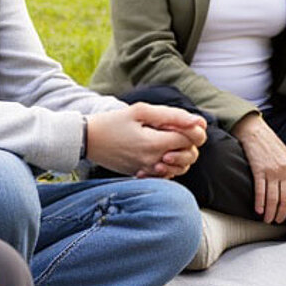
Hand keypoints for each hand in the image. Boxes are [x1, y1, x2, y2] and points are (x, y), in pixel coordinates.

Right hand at [87, 104, 204, 177]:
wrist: (87, 140)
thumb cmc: (112, 122)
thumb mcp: (141, 111)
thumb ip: (172, 116)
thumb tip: (198, 121)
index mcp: (154, 144)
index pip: (191, 140)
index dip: (193, 129)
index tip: (183, 121)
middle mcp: (153, 162)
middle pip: (190, 156)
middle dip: (189, 142)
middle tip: (173, 129)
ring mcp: (147, 171)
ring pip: (181, 168)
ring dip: (181, 153)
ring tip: (165, 140)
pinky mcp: (142, 175)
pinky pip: (166, 174)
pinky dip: (169, 164)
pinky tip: (158, 152)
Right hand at [231, 113, 285, 223]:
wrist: (255, 131)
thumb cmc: (270, 144)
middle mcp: (285, 169)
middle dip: (283, 213)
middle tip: (279, 220)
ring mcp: (272, 170)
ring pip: (274, 198)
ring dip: (271, 212)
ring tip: (268, 219)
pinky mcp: (258, 170)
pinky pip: (260, 192)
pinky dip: (260, 203)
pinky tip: (259, 211)